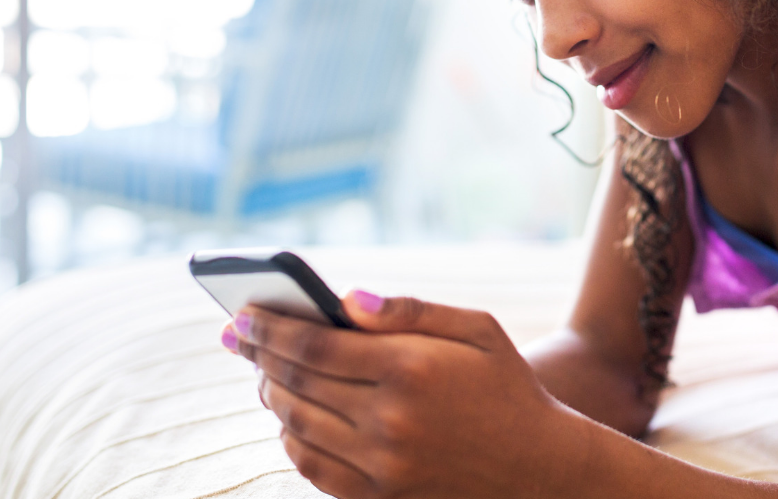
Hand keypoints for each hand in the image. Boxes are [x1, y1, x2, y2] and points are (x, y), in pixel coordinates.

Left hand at [222, 292, 592, 498]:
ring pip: (297, 424)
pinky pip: (312, 466)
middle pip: (297, 382)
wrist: (539, 467)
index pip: (314, 344)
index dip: (270, 328)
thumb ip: (411, 309)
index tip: (241, 314)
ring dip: (271, 394)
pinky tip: (290, 417)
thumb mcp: (477, 329)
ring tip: (264, 372)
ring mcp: (382, 464)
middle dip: (259, 355)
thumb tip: (347, 298)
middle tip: (238, 336)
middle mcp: (390, 418)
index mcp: (412, 368)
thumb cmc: (507, 386)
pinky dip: (290, 439)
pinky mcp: (379, 496)